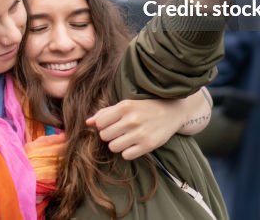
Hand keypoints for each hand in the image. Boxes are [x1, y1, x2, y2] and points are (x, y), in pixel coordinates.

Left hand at [86, 91, 209, 160]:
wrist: (172, 111)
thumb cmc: (145, 108)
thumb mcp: (126, 105)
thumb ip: (106, 112)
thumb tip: (88, 122)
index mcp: (124, 106)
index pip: (100, 123)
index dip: (103, 126)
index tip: (112, 124)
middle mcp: (131, 119)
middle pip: (104, 136)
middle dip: (110, 136)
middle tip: (120, 132)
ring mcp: (140, 133)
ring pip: (113, 147)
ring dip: (118, 144)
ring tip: (126, 138)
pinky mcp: (148, 145)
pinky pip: (126, 155)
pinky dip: (128, 152)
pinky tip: (134, 144)